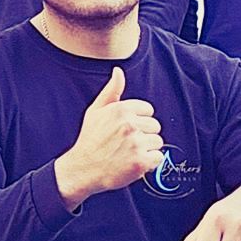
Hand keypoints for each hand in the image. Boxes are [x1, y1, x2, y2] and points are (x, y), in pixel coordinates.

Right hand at [53, 67, 163, 210]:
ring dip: (146, 149)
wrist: (82, 169)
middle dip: (144, 135)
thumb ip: (111, 90)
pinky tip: (134, 163)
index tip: (127, 130)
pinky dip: (149, 163)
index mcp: (121, 109)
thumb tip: (118, 71)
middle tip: (126, 143)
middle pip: (155, 126)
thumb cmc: (89, 140)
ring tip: (129, 153)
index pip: (148, 110)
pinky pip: (158, 158)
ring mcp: (136, 143)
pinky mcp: (140, 161)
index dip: (139, 121)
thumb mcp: (96, 111)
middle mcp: (130, 124)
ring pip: (157, 142)